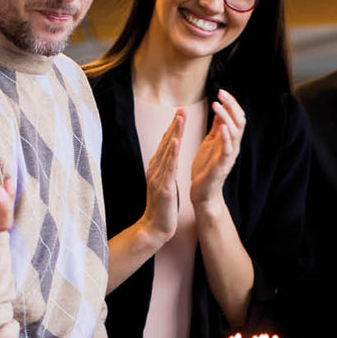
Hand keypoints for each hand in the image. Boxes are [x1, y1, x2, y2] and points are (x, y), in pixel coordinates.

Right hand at [139, 110, 183, 244]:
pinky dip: (172, 153)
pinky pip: (168, 168)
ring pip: (167, 151)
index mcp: (156, 168)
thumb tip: (171, 158)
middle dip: (174, 126)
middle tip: (182, 109)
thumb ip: (166, 170)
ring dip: (174, 134)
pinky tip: (175, 141)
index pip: (165, 144)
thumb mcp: (165, 183)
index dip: (173, 128)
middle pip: (165, 143)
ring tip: (180, 119)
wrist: (155, 228)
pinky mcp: (163, 187)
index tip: (180, 113)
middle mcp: (154, 170)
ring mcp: (157, 178)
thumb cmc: (162, 207)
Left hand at [190, 90, 246, 207]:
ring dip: (227, 117)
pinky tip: (222, 127)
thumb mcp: (211, 142)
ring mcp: (229, 155)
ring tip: (216, 105)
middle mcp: (233, 145)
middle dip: (231, 105)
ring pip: (235, 132)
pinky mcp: (223, 165)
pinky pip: (228, 150)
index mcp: (230, 139)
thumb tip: (221, 108)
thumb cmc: (206, 167)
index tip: (221, 91)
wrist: (202, 192)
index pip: (236, 116)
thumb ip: (217, 127)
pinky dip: (226, 137)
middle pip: (240, 120)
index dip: (231, 103)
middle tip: (221, 93)